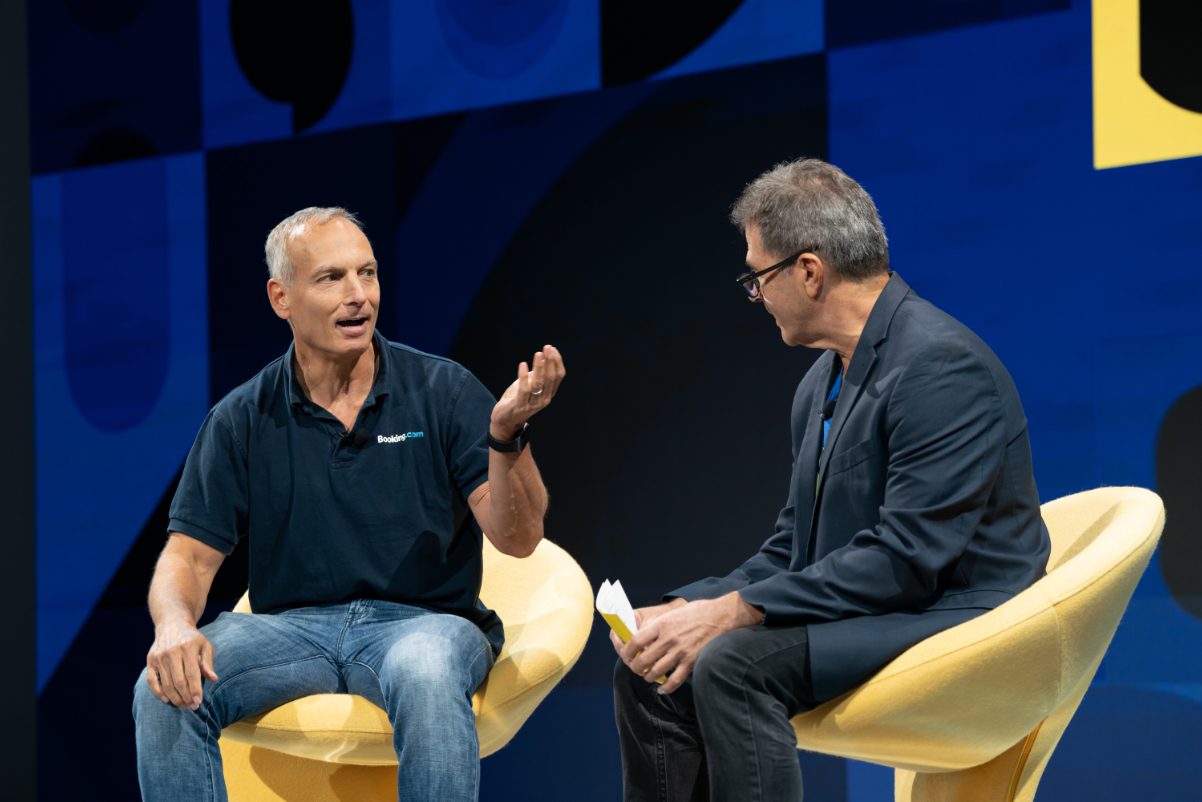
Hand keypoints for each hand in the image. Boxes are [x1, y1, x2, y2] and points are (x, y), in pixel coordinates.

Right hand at [145, 619, 217, 709]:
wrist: (172, 624)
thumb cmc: (192, 638)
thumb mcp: (205, 645)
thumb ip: (208, 662)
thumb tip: (213, 679)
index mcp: (188, 648)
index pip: (192, 674)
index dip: (195, 690)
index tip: (198, 702)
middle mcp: (172, 652)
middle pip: (178, 682)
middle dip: (185, 697)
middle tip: (191, 706)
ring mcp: (159, 657)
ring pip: (166, 684)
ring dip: (175, 698)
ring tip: (183, 705)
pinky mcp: (150, 661)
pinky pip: (151, 681)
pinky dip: (158, 693)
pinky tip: (167, 699)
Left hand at [490, 345, 564, 439]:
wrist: (505, 419)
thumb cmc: (518, 399)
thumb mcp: (530, 384)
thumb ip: (538, 374)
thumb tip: (543, 356)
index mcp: (549, 393)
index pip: (558, 376)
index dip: (556, 361)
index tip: (551, 348)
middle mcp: (544, 399)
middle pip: (550, 378)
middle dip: (550, 362)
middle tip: (547, 348)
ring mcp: (533, 404)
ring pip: (538, 383)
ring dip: (539, 367)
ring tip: (538, 354)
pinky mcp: (521, 406)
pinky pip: (524, 390)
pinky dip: (523, 376)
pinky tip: (523, 365)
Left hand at [618, 593, 761, 693]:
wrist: (721, 615)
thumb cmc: (697, 611)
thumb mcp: (672, 612)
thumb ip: (658, 625)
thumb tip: (642, 637)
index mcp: (661, 625)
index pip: (635, 641)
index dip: (626, 651)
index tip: (626, 655)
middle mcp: (668, 639)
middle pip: (643, 660)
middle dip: (636, 667)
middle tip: (636, 668)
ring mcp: (680, 652)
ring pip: (656, 672)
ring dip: (649, 677)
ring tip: (648, 677)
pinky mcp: (691, 662)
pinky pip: (675, 681)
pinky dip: (666, 688)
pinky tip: (662, 688)